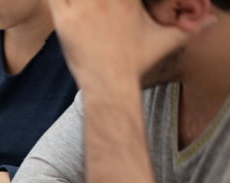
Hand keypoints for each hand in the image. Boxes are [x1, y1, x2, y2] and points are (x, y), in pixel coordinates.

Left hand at [48, 0, 193, 88]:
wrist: (111, 85)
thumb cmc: (135, 63)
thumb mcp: (164, 40)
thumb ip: (187, 27)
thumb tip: (212, 21)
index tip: (107, 3)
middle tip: (93, 4)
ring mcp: (85, 9)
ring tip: (79, 4)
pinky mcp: (65, 22)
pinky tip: (60, 2)